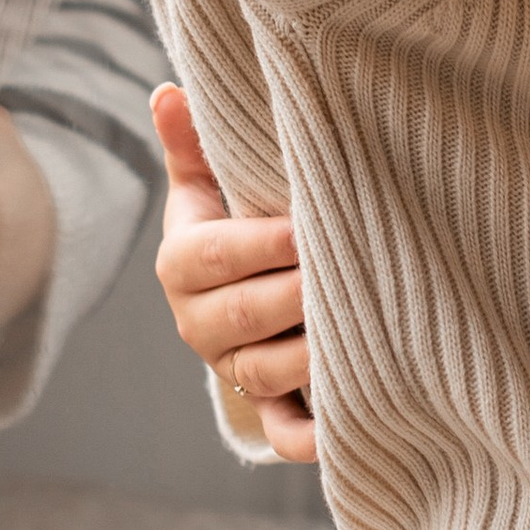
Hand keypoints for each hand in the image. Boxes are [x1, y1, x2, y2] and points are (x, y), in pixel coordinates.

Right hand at [151, 84, 316, 460]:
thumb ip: (193, 147)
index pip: (212, 255)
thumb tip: (168, 91)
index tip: (305, 226)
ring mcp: (232, 369)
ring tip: (361, 329)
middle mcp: (200, 323)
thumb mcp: (209, 188)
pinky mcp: (266, 408)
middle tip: (346, 275)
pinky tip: (340, 431)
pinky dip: (309, 439)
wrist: (244, 295)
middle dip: (295, 296)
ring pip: (265, 371)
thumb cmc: (236, 226)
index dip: (260, 243)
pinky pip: (283, 432)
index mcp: (181, 265)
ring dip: (310, 355)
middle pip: (244, 314)